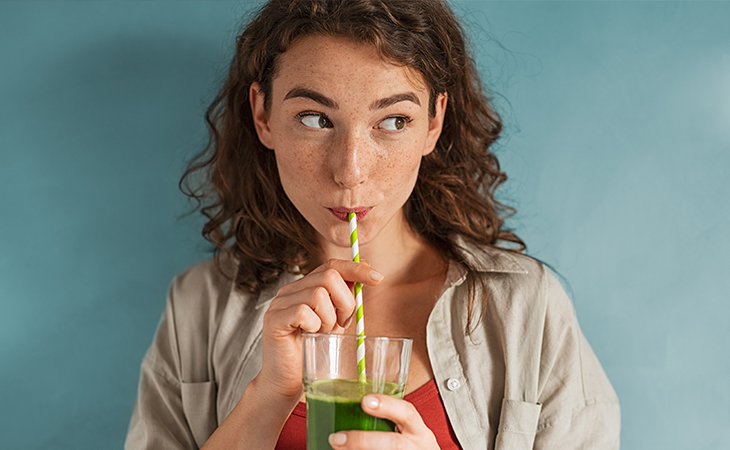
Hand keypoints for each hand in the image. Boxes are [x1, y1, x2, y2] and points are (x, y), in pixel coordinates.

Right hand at [256, 259, 382, 400]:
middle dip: (345, 302)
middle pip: (329, 276)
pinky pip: (303, 312)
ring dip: (329, 318)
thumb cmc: (313, 352)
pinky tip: (311, 337)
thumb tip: (368, 271)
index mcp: (305, 287)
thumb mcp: (336, 321)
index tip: (378, 278)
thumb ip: (345, 298)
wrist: (288, 383)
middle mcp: (290, 291)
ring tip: (323, 334)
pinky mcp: (274, 319)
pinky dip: (315, 326)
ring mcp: (279, 303)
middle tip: (341, 325)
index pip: (332, 265)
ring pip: (318, 294)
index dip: (356, 269)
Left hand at [328, 395, 440, 449]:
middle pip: (395, 444)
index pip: (407, 413)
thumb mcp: (408, 432)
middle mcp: (416, 447)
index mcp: (419, 432)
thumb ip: (387, 421)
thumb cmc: (411, 447)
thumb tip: (348, 409)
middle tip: (337, 439)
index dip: (388, 405)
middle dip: (363, 441)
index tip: (364, 401)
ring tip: (337, 447)